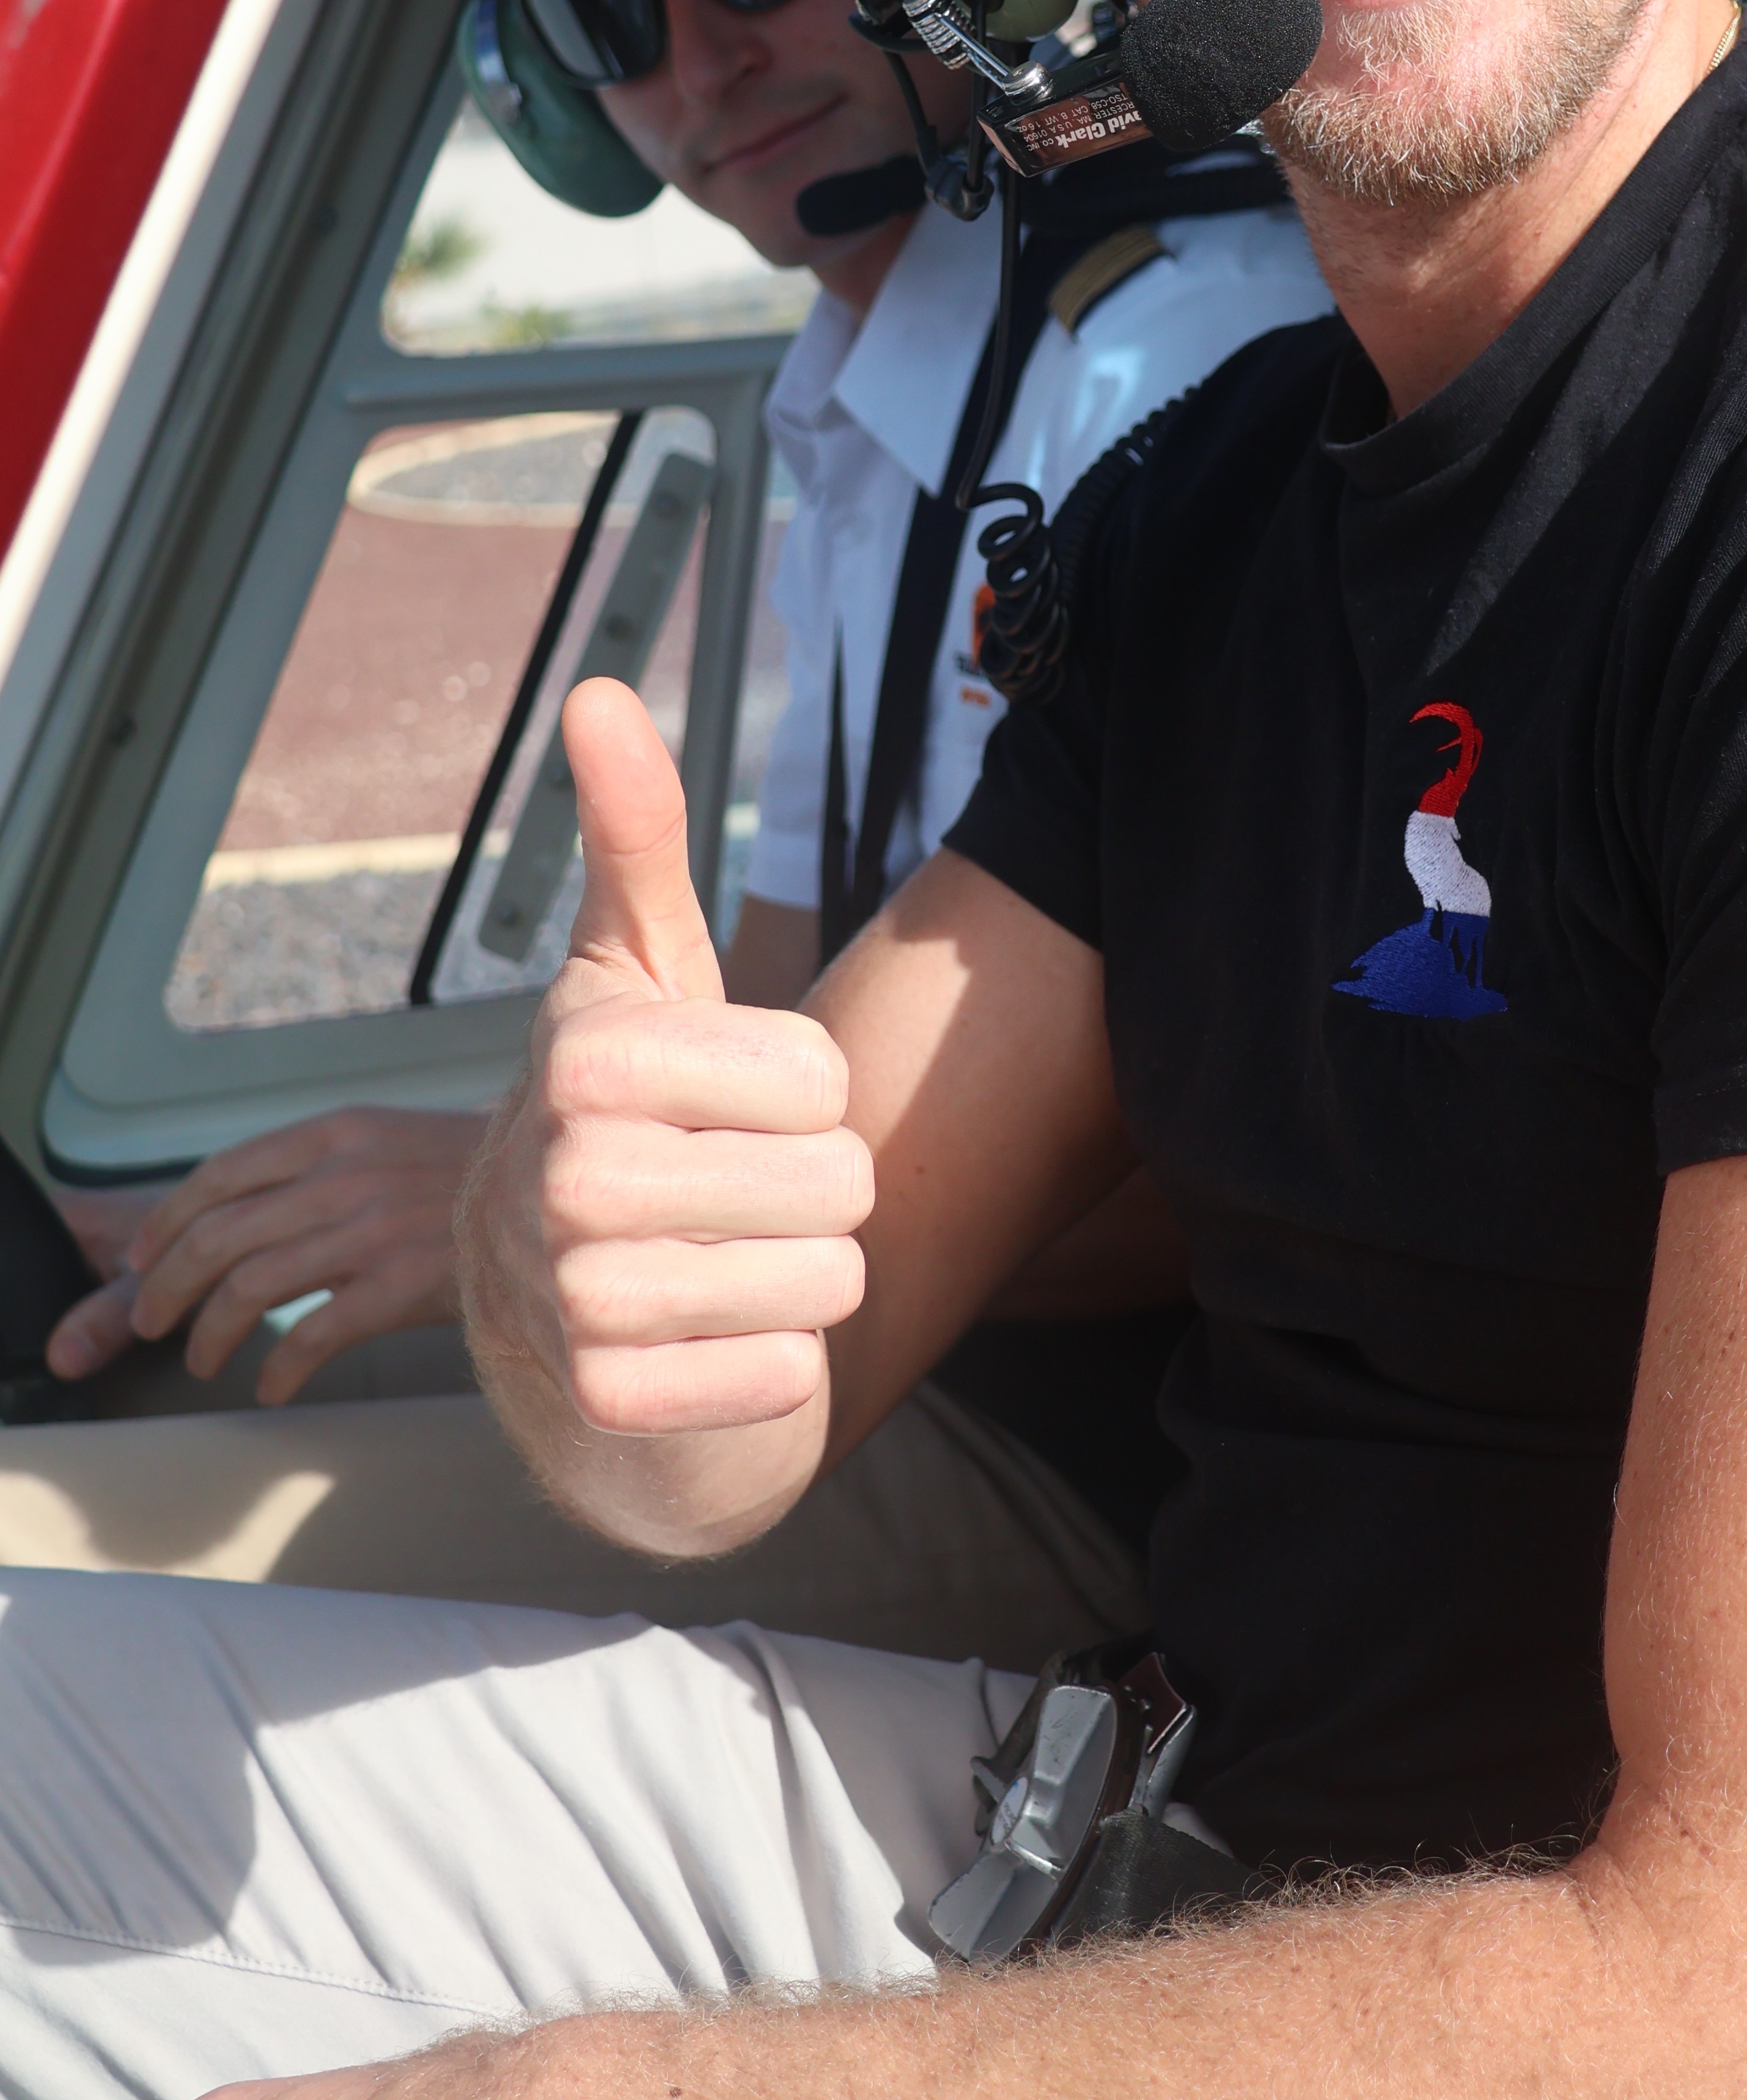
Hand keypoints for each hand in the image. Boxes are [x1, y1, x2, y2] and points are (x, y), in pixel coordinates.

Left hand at [48, 1112, 479, 1405]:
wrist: (561, 1190)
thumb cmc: (474, 1173)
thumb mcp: (391, 1139)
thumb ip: (323, 1163)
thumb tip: (247, 1207)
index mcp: (336, 1133)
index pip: (220, 1175)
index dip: (166, 1222)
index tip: (142, 1258)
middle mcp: (344, 1176)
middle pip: (219, 1235)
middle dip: (166, 1286)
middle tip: (153, 1322)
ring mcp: (370, 1231)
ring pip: (249, 1288)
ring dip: (209, 1333)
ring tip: (203, 1360)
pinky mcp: (399, 1286)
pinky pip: (311, 1337)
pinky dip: (277, 1370)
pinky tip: (272, 1389)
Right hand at [460, 677, 870, 1442]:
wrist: (556, 1311)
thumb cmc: (631, 1111)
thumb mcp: (639, 966)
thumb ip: (636, 833)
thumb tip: (599, 694)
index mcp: (592, 1058)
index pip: (824, 1079)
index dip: (810, 1095)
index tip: (735, 1101)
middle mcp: (568, 1175)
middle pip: (837, 1183)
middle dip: (816, 1193)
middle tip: (736, 1191)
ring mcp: (580, 1299)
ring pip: (828, 1283)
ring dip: (807, 1279)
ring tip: (730, 1259)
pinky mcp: (613, 1405)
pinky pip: (785, 1379)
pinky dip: (777, 1367)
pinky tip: (715, 1342)